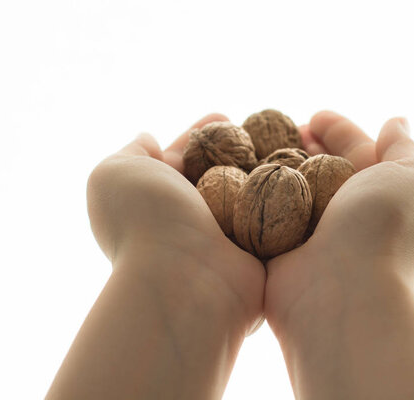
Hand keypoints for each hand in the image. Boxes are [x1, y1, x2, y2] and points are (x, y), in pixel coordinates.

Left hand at [86, 114, 264, 333]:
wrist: (184, 281)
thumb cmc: (146, 221)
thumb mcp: (114, 173)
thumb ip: (132, 152)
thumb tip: (149, 140)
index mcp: (156, 200)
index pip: (181, 158)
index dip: (200, 134)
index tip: (225, 117)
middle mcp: (189, 220)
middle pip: (218, 174)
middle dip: (237, 149)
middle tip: (262, 129)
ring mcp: (223, 238)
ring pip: (248, 194)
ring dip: (265, 170)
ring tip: (286, 145)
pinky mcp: (254, 253)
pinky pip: (272, 217)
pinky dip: (284, 197)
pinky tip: (299, 173)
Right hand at [265, 110, 413, 334]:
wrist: (344, 291)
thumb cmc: (385, 228)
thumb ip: (405, 148)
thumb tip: (396, 122)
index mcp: (382, 195)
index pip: (357, 151)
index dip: (337, 129)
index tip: (314, 116)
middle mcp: (349, 214)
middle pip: (321, 168)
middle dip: (303, 145)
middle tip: (279, 128)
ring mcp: (313, 233)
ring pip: (291, 188)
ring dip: (275, 165)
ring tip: (256, 145)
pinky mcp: (281, 249)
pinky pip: (266, 212)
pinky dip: (255, 193)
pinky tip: (239, 173)